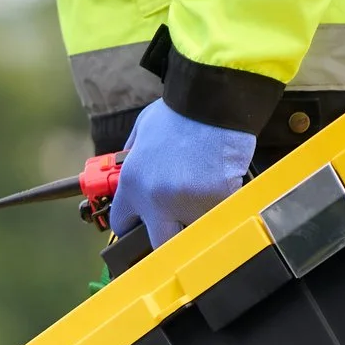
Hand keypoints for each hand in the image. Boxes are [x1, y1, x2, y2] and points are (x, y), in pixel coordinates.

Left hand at [109, 99, 257, 248]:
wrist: (212, 101)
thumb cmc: (179, 112)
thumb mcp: (142, 131)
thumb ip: (133, 158)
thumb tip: (129, 170)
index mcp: (132, 184)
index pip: (122, 224)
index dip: (133, 225)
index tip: (143, 224)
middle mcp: (155, 200)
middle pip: (157, 243)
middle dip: (168, 237)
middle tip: (178, 225)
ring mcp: (186, 203)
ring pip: (193, 231)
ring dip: (198, 218)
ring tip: (204, 192)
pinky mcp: (216, 200)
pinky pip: (219, 215)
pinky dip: (222, 205)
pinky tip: (222, 184)